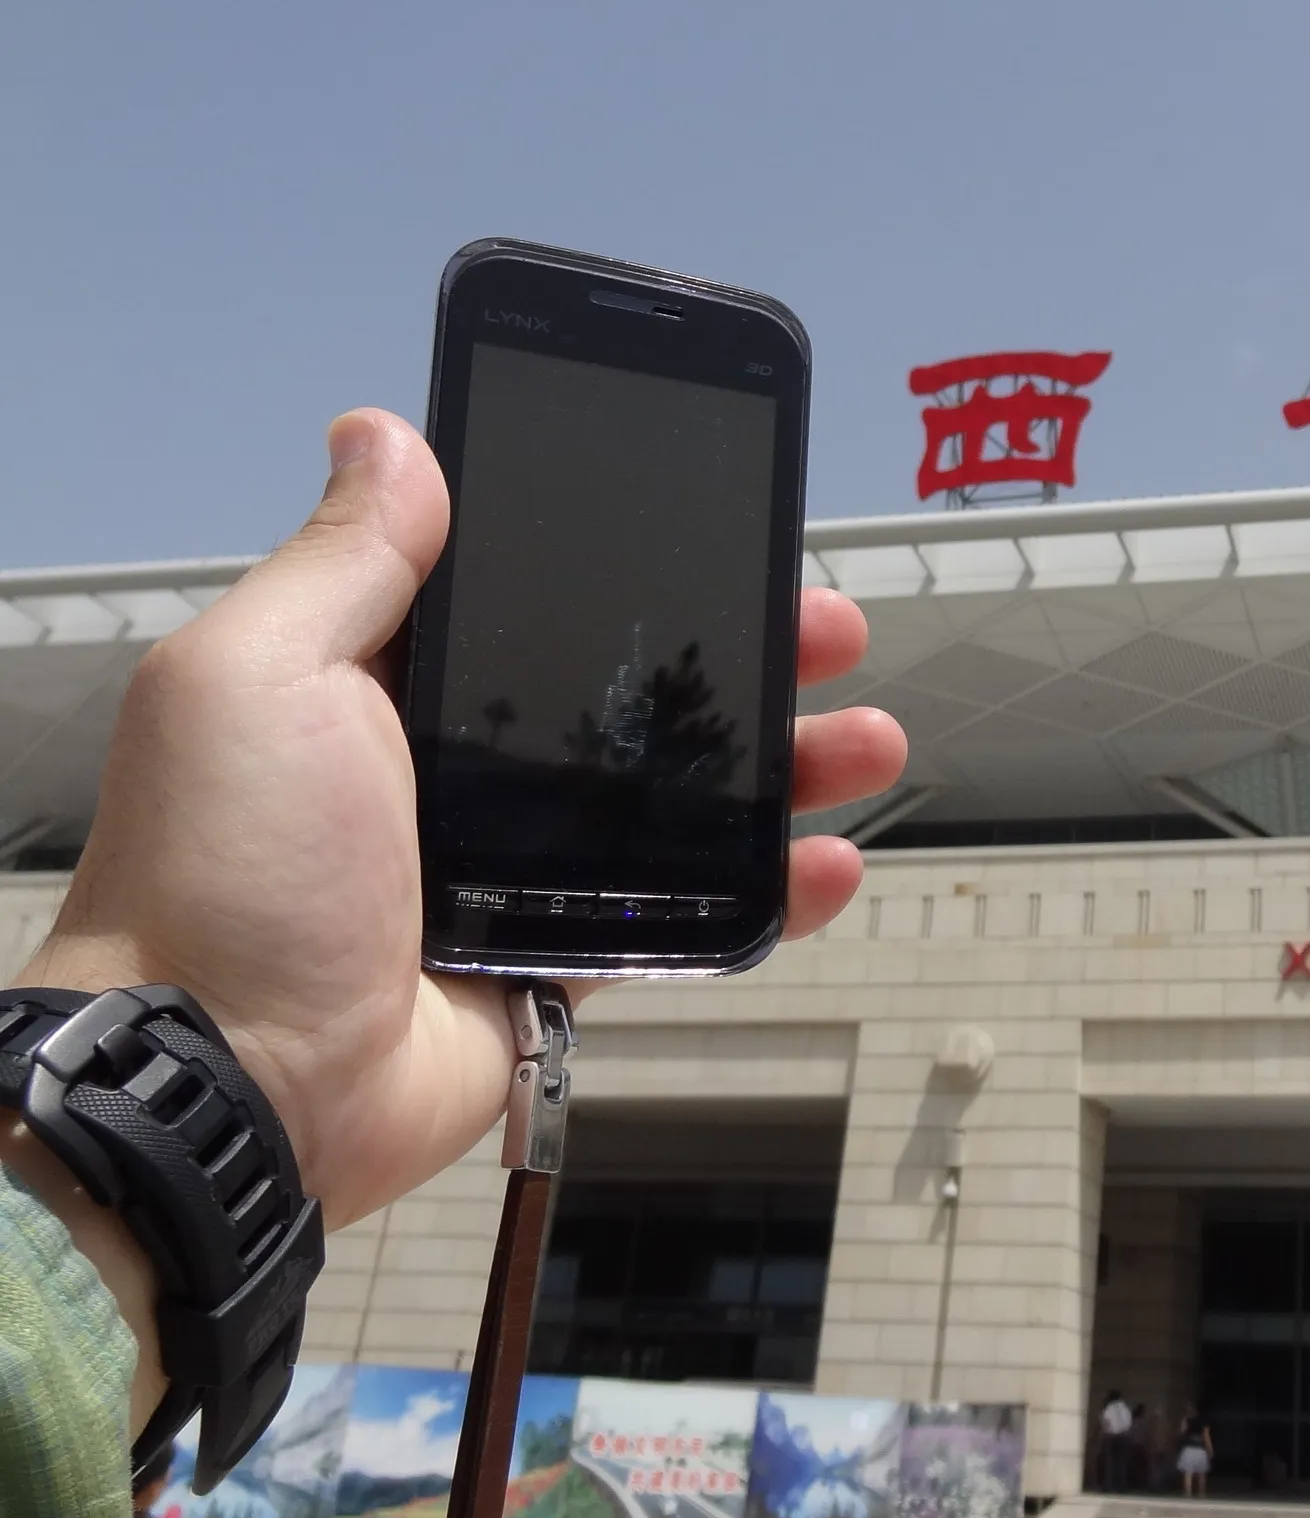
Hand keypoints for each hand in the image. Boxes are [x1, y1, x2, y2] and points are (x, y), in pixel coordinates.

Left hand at [14, 408, 904, 1232]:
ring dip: (782, 767)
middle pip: (627, 692)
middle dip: (740, 658)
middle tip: (830, 632)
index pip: (527, 598)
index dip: (628, 560)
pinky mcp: (554, 967)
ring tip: (869, 740)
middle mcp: (450, 769)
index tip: (722, 528)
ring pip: (675, 801)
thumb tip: (385, 431)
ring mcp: (511, 873)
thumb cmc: (233, 866)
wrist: (232, 1086)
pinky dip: (764, 895)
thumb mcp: (260, 676)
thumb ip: (346, 562)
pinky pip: (680, 918)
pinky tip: (829, 866)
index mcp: (378, 684)